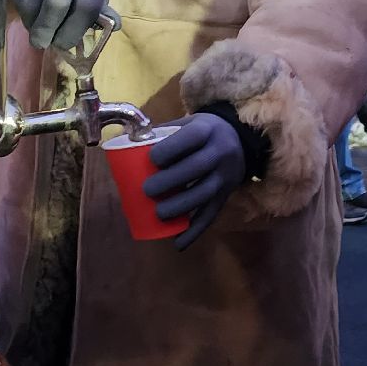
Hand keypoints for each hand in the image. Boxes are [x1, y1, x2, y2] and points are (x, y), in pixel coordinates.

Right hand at [9, 0, 109, 49]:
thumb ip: (102, 7)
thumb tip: (113, 27)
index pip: (86, 4)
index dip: (76, 29)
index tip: (66, 44)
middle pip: (55, 5)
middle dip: (50, 32)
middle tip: (48, 44)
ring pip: (32, 5)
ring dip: (34, 27)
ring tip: (39, 34)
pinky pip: (19, 1)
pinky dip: (26, 16)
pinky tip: (32, 19)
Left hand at [141, 113, 245, 249]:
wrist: (240, 139)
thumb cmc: (202, 132)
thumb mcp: (188, 123)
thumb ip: (163, 134)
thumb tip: (125, 145)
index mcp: (206, 130)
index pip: (190, 138)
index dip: (170, 149)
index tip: (152, 159)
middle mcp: (220, 152)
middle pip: (196, 167)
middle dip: (170, 181)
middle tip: (147, 190)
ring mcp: (225, 176)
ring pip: (204, 193)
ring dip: (181, 207)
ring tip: (159, 214)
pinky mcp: (226, 195)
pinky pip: (212, 214)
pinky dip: (195, 231)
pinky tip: (178, 242)